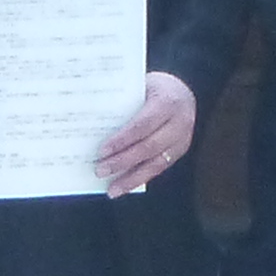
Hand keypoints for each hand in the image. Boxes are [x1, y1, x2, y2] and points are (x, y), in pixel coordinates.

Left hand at [98, 70, 195, 195]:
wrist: (181, 91)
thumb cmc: (154, 87)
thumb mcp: (141, 86)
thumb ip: (125, 104)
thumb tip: (93, 125)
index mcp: (168, 102)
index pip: (142, 125)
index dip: (122, 140)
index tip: (102, 151)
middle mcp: (179, 122)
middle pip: (148, 147)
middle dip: (122, 161)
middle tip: (100, 170)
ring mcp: (182, 139)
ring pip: (155, 163)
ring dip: (131, 178)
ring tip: (112, 189)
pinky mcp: (180, 151)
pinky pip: (159, 168)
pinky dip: (140, 178)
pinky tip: (124, 186)